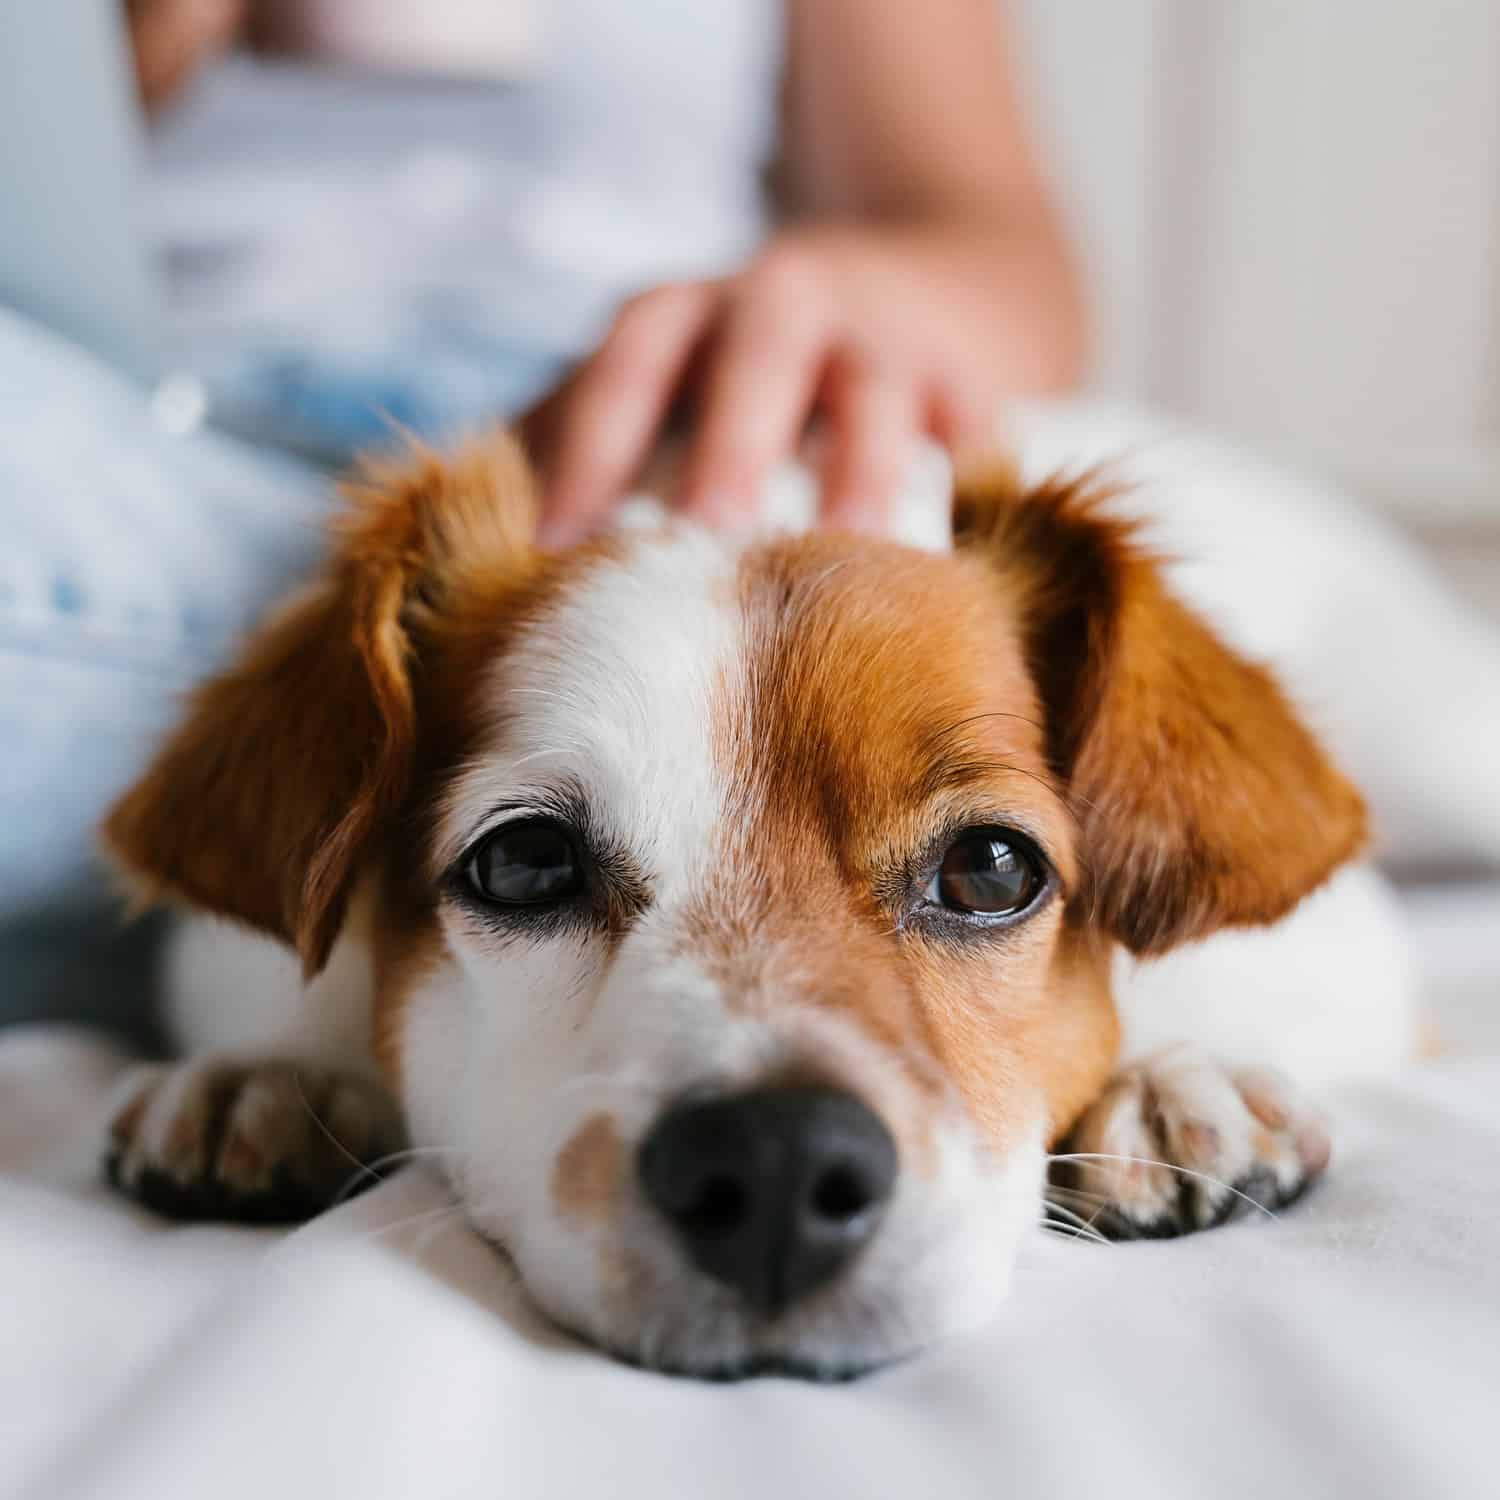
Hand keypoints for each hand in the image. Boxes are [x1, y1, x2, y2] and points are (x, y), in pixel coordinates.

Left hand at [524, 223, 1078, 546]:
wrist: (909, 293)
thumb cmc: (738, 378)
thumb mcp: (654, 387)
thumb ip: (579, 447)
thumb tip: (475, 557)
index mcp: (683, 315)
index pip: (624, 370)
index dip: (589, 452)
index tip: (557, 551)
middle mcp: (780, 304)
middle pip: (752, 359)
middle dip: (729, 445)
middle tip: (707, 538)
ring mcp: (881, 334)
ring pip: (873, 386)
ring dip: (860, 465)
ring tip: (849, 548)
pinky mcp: (965, 373)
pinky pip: (971, 421)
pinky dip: (968, 471)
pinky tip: (955, 544)